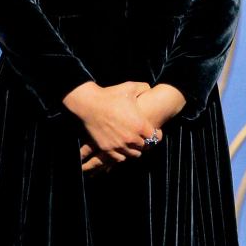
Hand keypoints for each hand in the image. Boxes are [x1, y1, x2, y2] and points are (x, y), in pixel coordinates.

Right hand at [72, 83, 186, 172]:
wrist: (89, 103)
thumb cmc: (111, 95)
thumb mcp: (131, 87)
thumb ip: (144, 88)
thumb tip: (149, 89)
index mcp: (140, 125)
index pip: (155, 136)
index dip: (156, 133)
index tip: (154, 130)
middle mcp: (131, 138)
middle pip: (145, 146)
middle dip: (146, 141)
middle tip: (144, 137)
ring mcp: (119, 145)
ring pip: (134, 154)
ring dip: (135, 149)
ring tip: (134, 144)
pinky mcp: (107, 149)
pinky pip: (120, 158)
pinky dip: (123, 155)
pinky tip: (123, 149)